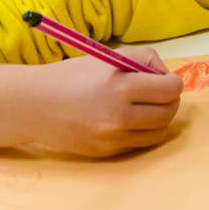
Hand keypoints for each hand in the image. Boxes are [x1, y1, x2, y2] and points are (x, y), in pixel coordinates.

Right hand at [28, 47, 181, 156]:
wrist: (35, 105)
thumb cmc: (75, 75)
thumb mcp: (110, 56)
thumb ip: (146, 60)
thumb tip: (168, 76)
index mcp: (121, 87)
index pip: (170, 90)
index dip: (173, 82)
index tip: (165, 80)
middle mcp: (118, 116)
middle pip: (168, 113)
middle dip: (170, 101)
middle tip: (159, 93)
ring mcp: (112, 139)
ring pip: (159, 132)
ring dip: (159, 118)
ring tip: (145, 106)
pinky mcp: (106, 153)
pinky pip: (139, 144)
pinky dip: (141, 131)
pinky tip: (127, 119)